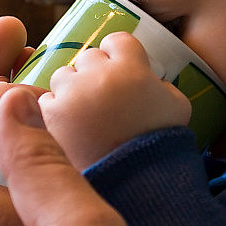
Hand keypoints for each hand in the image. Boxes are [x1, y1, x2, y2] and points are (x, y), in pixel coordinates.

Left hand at [38, 32, 190, 169]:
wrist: (136, 184)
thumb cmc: (161, 144)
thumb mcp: (178, 108)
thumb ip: (164, 85)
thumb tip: (152, 80)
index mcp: (131, 66)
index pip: (117, 40)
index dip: (118, 54)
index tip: (120, 71)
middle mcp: (98, 74)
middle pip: (88, 57)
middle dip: (95, 74)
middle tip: (105, 99)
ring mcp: (72, 94)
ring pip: (63, 76)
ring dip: (72, 89)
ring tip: (85, 115)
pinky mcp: (52, 116)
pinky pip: (46, 101)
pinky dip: (56, 112)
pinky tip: (71, 129)